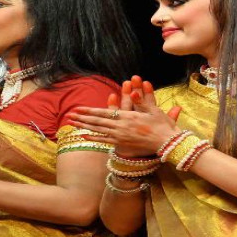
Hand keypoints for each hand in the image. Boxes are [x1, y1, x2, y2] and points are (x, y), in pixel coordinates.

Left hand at [67, 76, 182, 157]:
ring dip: (84, 127)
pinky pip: (104, 140)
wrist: (166, 143)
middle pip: (97, 122)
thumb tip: (132, 92)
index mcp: (127, 117)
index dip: (89, 111)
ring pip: (98, 131)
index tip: (78, 109)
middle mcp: (120, 127)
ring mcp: (119, 137)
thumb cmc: (162, 125)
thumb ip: (142, 101)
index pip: (103, 113)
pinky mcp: (121, 144)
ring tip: (72, 123)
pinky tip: (83, 136)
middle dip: (82, 118)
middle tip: (69, 115)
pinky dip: (93, 138)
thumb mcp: (153, 110)